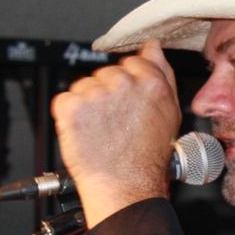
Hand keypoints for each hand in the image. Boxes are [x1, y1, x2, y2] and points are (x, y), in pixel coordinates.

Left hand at [50, 41, 182, 225]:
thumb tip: (153, 47)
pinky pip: (65, 100)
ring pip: (84, 86)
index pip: (131, 62)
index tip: (127, 105)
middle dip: (107, 94)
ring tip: (101, 131)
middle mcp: (123, 84)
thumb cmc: (147, 159)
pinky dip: (69, 116)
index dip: (127, 85)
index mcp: (150, 83)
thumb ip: (162, 73)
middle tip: (115, 123)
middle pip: (106, 73)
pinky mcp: (72, 107)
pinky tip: (85, 132)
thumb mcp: (169, 113)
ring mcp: (95, 94)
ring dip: (88, 105)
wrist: (124, 188)